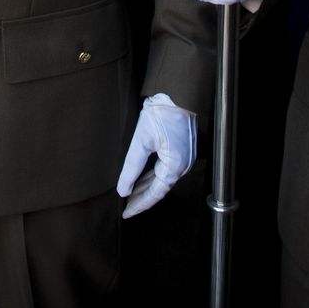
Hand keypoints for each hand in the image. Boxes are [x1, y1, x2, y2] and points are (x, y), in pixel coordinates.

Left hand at [116, 93, 196, 217]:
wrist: (178, 93)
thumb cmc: (161, 114)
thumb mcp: (141, 141)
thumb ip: (131, 167)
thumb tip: (122, 190)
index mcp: (175, 165)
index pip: (155, 193)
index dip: (140, 204)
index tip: (127, 214)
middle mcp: (184, 165)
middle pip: (160, 189)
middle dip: (142, 198)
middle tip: (126, 207)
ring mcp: (185, 158)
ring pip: (163, 179)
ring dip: (147, 187)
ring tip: (131, 195)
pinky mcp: (183, 151)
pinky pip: (167, 169)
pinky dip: (154, 176)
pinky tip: (143, 179)